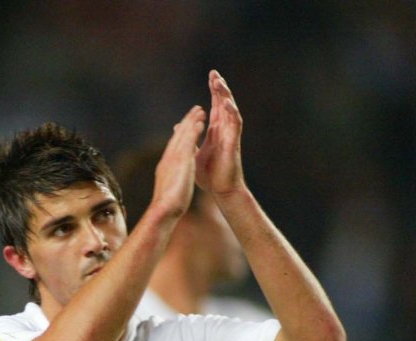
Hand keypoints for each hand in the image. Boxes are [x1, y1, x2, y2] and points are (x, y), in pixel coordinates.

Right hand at [150, 105, 205, 219]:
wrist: (164, 210)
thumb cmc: (168, 205)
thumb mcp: (171, 188)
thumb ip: (172, 180)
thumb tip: (171, 181)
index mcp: (167, 164)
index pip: (175, 144)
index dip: (182, 133)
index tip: (188, 124)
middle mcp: (169, 158)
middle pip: (179, 135)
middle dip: (187, 122)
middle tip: (196, 109)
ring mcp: (174, 158)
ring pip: (184, 135)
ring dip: (192, 121)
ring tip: (201, 110)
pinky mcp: (181, 161)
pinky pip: (189, 142)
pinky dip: (194, 131)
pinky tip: (201, 122)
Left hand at [196, 70, 244, 195]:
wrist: (221, 190)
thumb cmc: (210, 175)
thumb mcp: (194, 153)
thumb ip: (189, 138)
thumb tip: (180, 127)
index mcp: (215, 131)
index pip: (215, 106)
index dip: (214, 91)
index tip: (210, 76)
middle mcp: (224, 130)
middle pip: (223, 104)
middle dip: (219, 88)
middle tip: (214, 73)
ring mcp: (230, 136)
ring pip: (230, 110)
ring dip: (226, 96)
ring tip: (220, 83)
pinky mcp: (234, 143)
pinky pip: (235, 125)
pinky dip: (232, 113)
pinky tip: (227, 104)